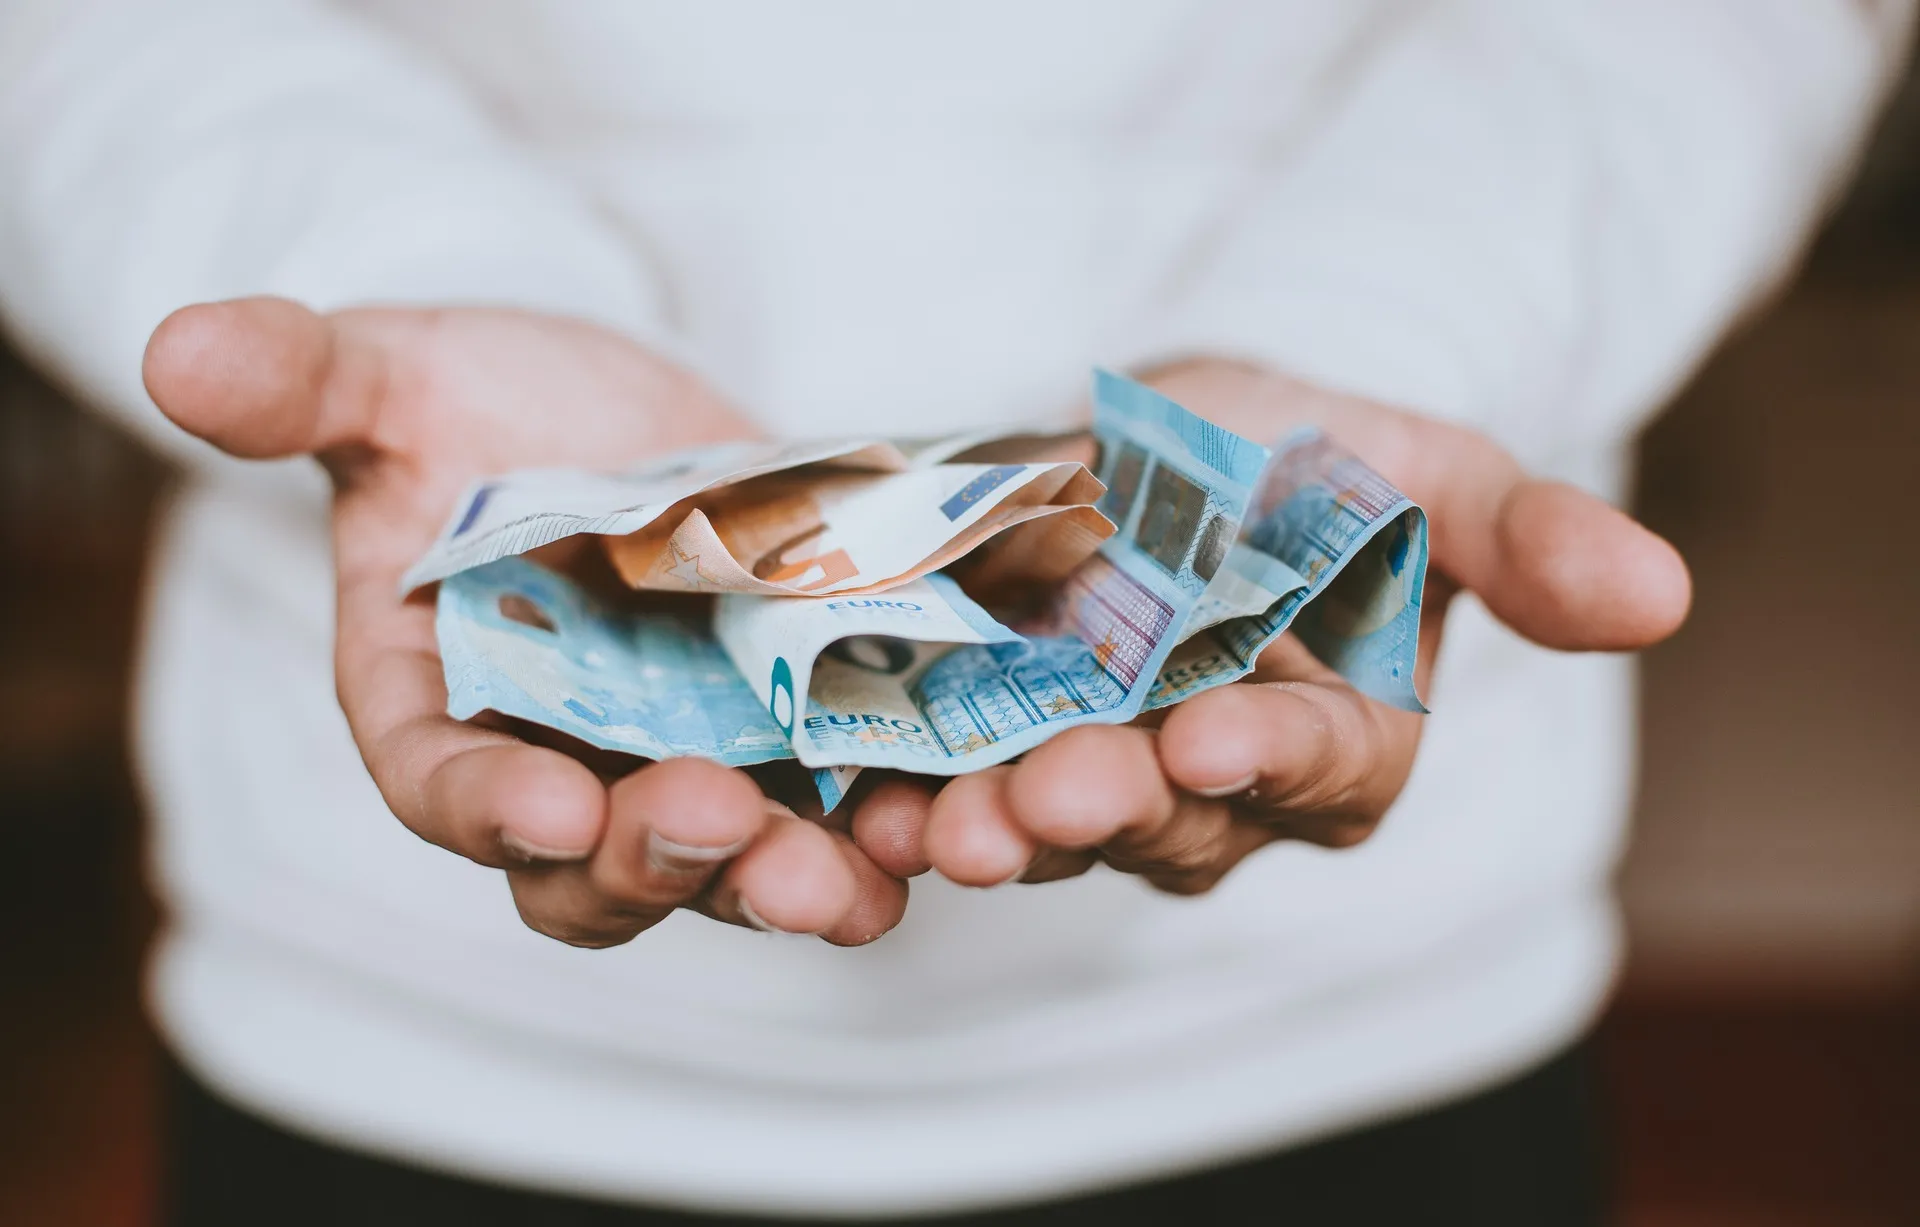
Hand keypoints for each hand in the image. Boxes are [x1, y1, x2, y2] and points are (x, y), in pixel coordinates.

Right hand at [144, 297, 908, 945]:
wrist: (611, 406)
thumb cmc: (476, 399)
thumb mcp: (393, 374)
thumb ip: (300, 378)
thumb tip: (177, 351)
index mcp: (437, 704)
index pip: (439, 782)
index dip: (484, 805)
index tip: (546, 806)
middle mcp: (560, 763)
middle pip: (592, 866)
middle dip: (654, 863)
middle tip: (720, 829)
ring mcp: (686, 761)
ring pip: (728, 867)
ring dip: (786, 885)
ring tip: (846, 883)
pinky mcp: (794, 732)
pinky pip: (835, 806)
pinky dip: (882, 828)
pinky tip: (939, 828)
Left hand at [850, 359, 1692, 893]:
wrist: (1178, 438)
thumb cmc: (1321, 454)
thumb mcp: (1425, 463)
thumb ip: (1521, 535)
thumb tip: (1662, 597)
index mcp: (1345, 737)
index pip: (1322, 768)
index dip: (1272, 756)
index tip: (1213, 734)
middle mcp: (1222, 788)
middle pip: (1170, 820)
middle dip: (1106, 808)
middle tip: (1038, 797)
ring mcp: (1101, 777)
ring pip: (1054, 828)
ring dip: (994, 829)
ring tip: (931, 821)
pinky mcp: (993, 749)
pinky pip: (954, 790)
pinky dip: (905, 799)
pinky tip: (856, 797)